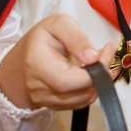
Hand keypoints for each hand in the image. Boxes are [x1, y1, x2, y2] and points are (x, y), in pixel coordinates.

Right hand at [0, 15, 115, 110]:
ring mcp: (45, 100)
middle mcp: (38, 87)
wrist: (23, 58)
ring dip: (98, 81)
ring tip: (98, 60)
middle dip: (100, 74)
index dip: (92, 72)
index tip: (107, 52)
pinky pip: (80, 102)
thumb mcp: (58, 25)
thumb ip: (76, 37)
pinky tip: (91, 72)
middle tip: (106, 53)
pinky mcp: (54, 106)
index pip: (66, 81)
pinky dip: (91, 88)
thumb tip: (92, 57)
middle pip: (78, 92)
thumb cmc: (42, 38)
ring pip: (83, 99)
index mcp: (37, 64)